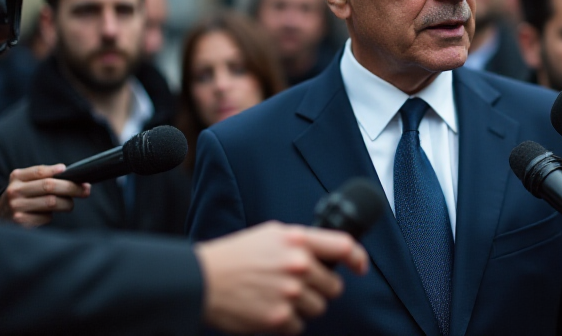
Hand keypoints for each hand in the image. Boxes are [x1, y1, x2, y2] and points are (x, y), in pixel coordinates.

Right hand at [0, 164, 91, 227]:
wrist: (1, 216)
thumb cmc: (23, 196)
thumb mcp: (27, 182)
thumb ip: (44, 176)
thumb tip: (70, 172)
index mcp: (17, 177)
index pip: (40, 171)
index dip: (57, 171)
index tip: (70, 171)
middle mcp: (14, 191)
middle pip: (49, 186)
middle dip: (72, 187)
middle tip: (86, 190)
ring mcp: (17, 207)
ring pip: (52, 202)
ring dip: (67, 203)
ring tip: (69, 204)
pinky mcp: (21, 222)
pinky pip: (46, 217)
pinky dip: (51, 216)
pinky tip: (47, 215)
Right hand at [197, 221, 369, 334]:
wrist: (201, 279)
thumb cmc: (235, 256)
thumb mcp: (271, 234)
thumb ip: (300, 242)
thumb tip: (325, 254)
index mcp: (297, 240)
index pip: (344, 246)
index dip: (358, 258)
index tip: (360, 268)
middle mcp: (298, 264)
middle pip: (334, 287)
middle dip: (319, 289)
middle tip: (296, 287)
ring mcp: (290, 292)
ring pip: (318, 308)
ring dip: (303, 307)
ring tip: (278, 297)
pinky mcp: (278, 317)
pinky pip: (298, 326)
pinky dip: (286, 322)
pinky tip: (268, 309)